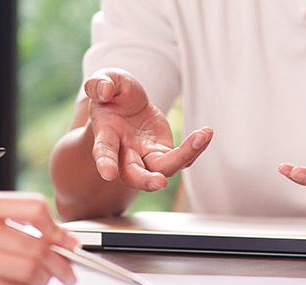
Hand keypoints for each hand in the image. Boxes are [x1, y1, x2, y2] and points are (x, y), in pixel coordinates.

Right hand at [82, 69, 212, 191]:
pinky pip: (181, 158)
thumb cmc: (111, 96)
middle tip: (159, 182)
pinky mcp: (164, 152)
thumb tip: (104, 91)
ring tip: (203, 136)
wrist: (125, 105)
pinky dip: (196, 148)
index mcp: (106, 135)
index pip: (104, 151)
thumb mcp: (105, 81)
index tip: (107, 174)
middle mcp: (125, 152)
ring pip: (163, 167)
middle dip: (146, 181)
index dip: (105, 162)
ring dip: (184, 156)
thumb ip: (99, 84)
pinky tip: (207, 133)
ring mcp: (146, 155)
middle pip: (134, 174)